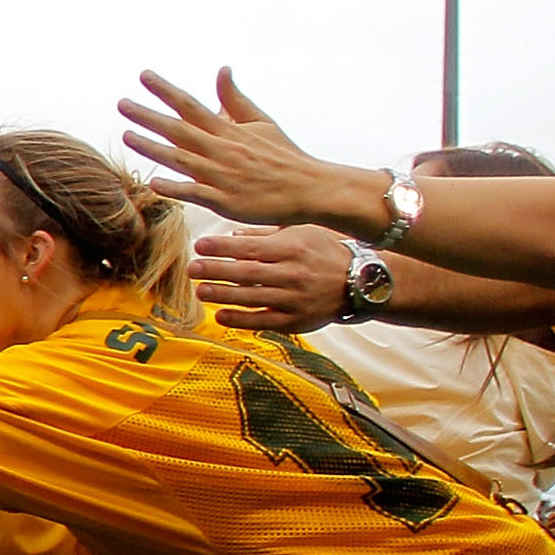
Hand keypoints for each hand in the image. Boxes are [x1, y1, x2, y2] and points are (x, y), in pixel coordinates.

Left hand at [119, 70, 386, 235]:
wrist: (309, 188)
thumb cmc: (283, 156)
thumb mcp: (261, 121)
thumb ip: (235, 99)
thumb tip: (222, 69)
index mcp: (228, 130)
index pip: (190, 106)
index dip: (165, 90)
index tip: (143, 75)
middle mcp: (221, 149)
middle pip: (179, 129)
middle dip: (149, 116)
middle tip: (122, 104)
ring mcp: (222, 175)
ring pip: (182, 159)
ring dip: (153, 148)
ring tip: (126, 136)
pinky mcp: (226, 201)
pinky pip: (197, 194)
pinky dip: (176, 188)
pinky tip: (154, 183)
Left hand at [189, 226, 351, 332]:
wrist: (361, 281)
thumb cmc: (327, 252)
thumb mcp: (303, 232)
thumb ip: (266, 234)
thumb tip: (232, 235)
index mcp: (293, 248)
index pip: (251, 248)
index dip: (223, 247)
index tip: (200, 245)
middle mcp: (293, 274)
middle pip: (247, 273)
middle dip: (216, 270)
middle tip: (193, 268)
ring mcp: (294, 299)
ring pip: (252, 298)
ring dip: (222, 295)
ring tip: (200, 290)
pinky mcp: (295, 320)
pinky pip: (263, 321)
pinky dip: (240, 319)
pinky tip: (220, 315)